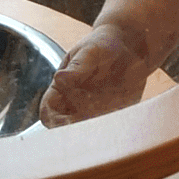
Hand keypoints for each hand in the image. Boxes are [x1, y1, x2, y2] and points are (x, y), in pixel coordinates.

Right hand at [40, 22, 157, 125]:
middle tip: (91, 129)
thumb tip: (60, 78)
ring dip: (96, 132)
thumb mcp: (90, 51)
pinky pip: (110, 128)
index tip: (68, 123)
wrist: (130, 45)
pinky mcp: (114, 114)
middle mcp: (75, 104)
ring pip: (89, 131)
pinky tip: (121, 121)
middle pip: (67, 128)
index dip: (54, 121)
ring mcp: (94, 111)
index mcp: (62, 89)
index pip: (48, 112)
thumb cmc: (102, 45)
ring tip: (108, 123)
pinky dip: (113, 128)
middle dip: (76, 132)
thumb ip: (78, 67)